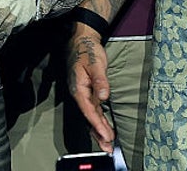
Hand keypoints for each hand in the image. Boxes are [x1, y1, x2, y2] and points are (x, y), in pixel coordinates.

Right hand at [67, 25, 115, 152]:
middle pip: (89, 117)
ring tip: (107, 144)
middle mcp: (79, 94)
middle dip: (98, 133)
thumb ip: (100, 81)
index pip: (89, 110)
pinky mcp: (87, 92)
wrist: (81, 41)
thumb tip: (104, 96)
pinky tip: (103, 128)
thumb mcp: (96, 64)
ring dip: (98, 130)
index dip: (97, 124)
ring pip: (91, 116)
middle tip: (108, 147)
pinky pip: (93, 110)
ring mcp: (83, 94)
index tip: (105, 135)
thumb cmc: (87, 51)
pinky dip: (98, 121)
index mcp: (78, 88)